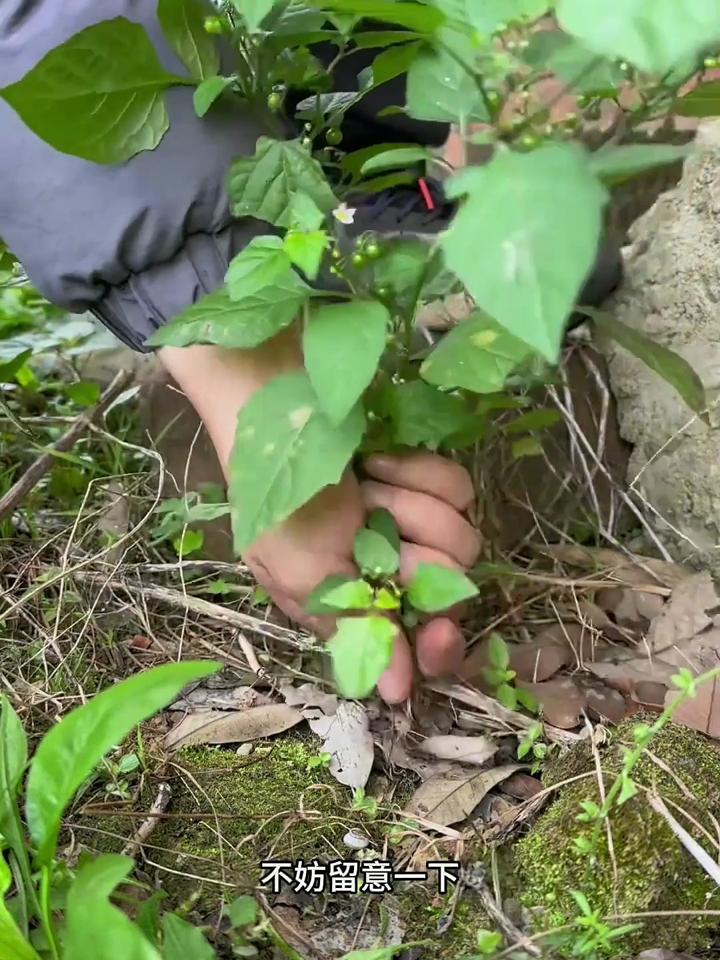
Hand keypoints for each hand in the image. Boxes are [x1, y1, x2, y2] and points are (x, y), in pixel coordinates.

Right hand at [244, 450, 479, 702]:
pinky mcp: (436, 486)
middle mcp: (406, 579)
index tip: (436, 631)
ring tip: (361, 490)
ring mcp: (426, 530)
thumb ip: (356, 627)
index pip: (428, 651)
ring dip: (405, 507)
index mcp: (373, 614)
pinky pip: (459, 489)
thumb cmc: (279, 513)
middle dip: (408, 555)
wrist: (279, 430)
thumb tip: (396, 693)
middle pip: (453, 588)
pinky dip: (416, 472)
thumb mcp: (305, 576)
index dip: (440, 649)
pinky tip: (376, 464)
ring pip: (462, 537)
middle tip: (363, 530)